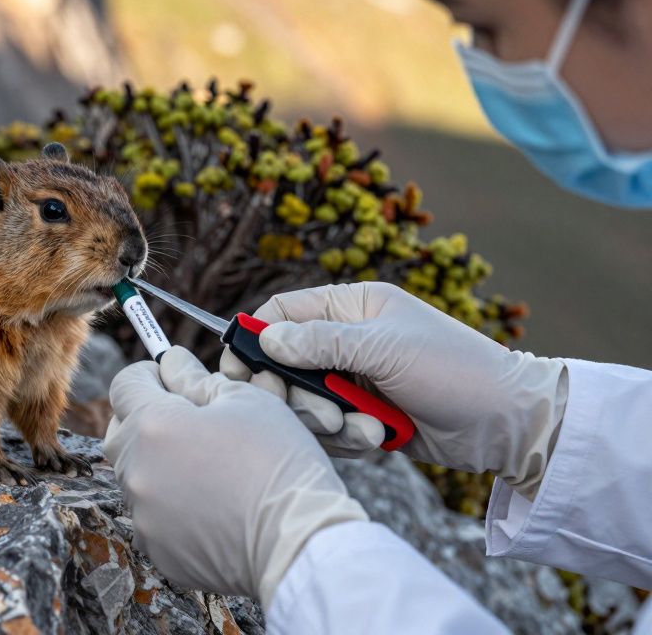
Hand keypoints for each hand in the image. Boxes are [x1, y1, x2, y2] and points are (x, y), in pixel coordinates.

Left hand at [104, 349, 367, 604]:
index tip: (171, 379)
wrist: (299, 545)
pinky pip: (153, 517)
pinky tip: (211, 505)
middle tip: (188, 422)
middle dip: (146, 420)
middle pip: (122, 433)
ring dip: (160, 465)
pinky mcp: (158, 551)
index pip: (124, 385)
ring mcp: (143, 515)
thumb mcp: (247, 402)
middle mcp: (136, 471)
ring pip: (137, 477)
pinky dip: (172, 506)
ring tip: (207, 468)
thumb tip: (174, 364)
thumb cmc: (278, 464)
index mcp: (153, 425)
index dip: (148, 375)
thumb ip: (198, 380)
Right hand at [221, 282, 566, 497]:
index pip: (281, 312)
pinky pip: (328, 431)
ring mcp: (354, 381)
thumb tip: (264, 338)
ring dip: (327, 421)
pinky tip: (381, 437)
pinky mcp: (362, 417)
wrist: (507, 422)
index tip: (241, 371)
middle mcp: (347, 342)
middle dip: (295, 393)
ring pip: (303, 403)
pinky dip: (348, 438)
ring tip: (365, 426)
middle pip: (283, 365)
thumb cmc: (453, 370)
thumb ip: (318, 342)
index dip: (255, 339)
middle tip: (319, 410)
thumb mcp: (383, 349)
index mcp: (351, 308)